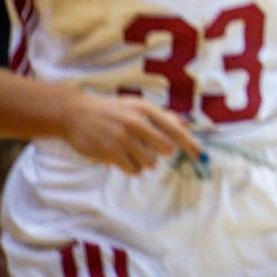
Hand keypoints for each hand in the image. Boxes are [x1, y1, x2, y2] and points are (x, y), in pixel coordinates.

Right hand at [61, 90, 202, 174]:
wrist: (75, 113)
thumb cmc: (112, 110)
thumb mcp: (136, 106)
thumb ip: (161, 116)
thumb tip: (186, 124)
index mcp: (146, 109)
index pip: (175, 130)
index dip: (190, 143)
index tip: (201, 154)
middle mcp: (136, 122)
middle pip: (165, 149)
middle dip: (162, 152)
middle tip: (148, 146)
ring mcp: (122, 138)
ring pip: (150, 162)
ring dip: (144, 161)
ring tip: (130, 150)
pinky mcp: (110, 152)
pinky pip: (133, 170)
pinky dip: (131, 168)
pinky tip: (122, 158)